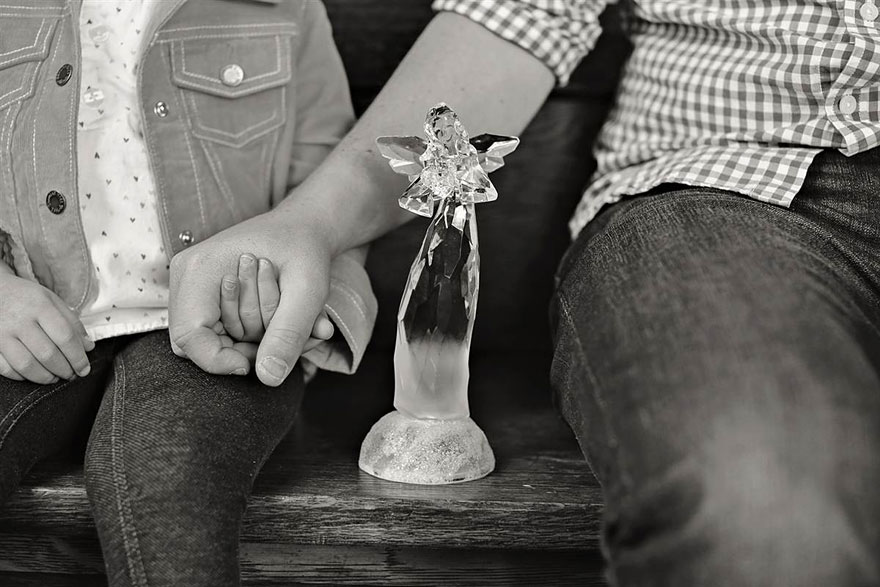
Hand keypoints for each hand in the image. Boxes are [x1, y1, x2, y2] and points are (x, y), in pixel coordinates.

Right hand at [0, 272, 93, 383]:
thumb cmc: (25, 298)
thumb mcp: (51, 300)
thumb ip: (72, 322)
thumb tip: (88, 347)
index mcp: (40, 306)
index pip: (65, 337)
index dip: (77, 357)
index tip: (84, 369)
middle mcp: (19, 320)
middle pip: (47, 354)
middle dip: (64, 370)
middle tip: (71, 375)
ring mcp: (1, 333)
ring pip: (26, 365)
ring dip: (45, 377)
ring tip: (54, 377)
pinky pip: (5, 368)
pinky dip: (21, 376)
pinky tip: (32, 374)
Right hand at [169, 210, 333, 385]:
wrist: (304, 227)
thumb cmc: (305, 248)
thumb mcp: (307, 289)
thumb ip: (288, 332)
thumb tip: (268, 378)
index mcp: (200, 270)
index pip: (189, 337)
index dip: (218, 361)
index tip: (252, 366)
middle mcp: (187, 277)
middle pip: (194, 342)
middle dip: (237, 352)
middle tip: (275, 344)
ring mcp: (193, 286)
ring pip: (207, 339)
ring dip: (247, 344)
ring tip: (282, 328)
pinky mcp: (204, 295)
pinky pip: (216, 330)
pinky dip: (247, 336)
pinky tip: (276, 324)